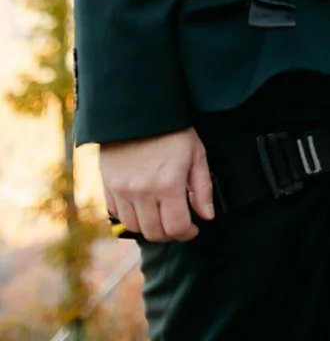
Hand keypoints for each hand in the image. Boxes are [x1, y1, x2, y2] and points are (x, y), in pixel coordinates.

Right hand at [100, 127, 213, 241]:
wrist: (139, 111)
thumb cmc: (172, 130)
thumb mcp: (196, 153)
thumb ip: (202, 188)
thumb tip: (207, 216)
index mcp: (168, 184)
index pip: (176, 227)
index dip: (187, 233)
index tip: (193, 229)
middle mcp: (143, 192)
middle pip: (154, 233)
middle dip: (169, 233)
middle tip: (177, 224)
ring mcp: (122, 190)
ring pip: (135, 227)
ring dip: (149, 227)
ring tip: (160, 216)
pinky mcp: (108, 186)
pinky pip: (117, 214)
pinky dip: (130, 216)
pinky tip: (142, 206)